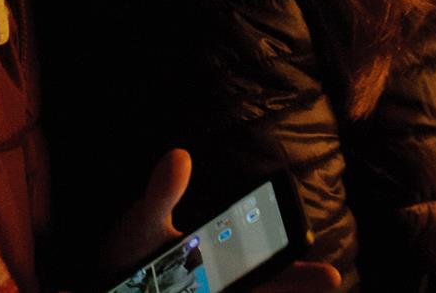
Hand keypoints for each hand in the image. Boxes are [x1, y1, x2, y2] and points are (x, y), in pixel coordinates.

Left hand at [102, 149, 340, 291]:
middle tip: (331, 279)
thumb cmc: (129, 255)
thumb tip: (179, 156)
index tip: (320, 256)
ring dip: (270, 289)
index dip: (291, 264)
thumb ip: (162, 193)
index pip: (263, 262)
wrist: (103, 283)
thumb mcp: (144, 223)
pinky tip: (225, 291)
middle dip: (293, 284)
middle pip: (265, 288)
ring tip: (309, 277)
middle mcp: (220, 285)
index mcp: (220, 261)